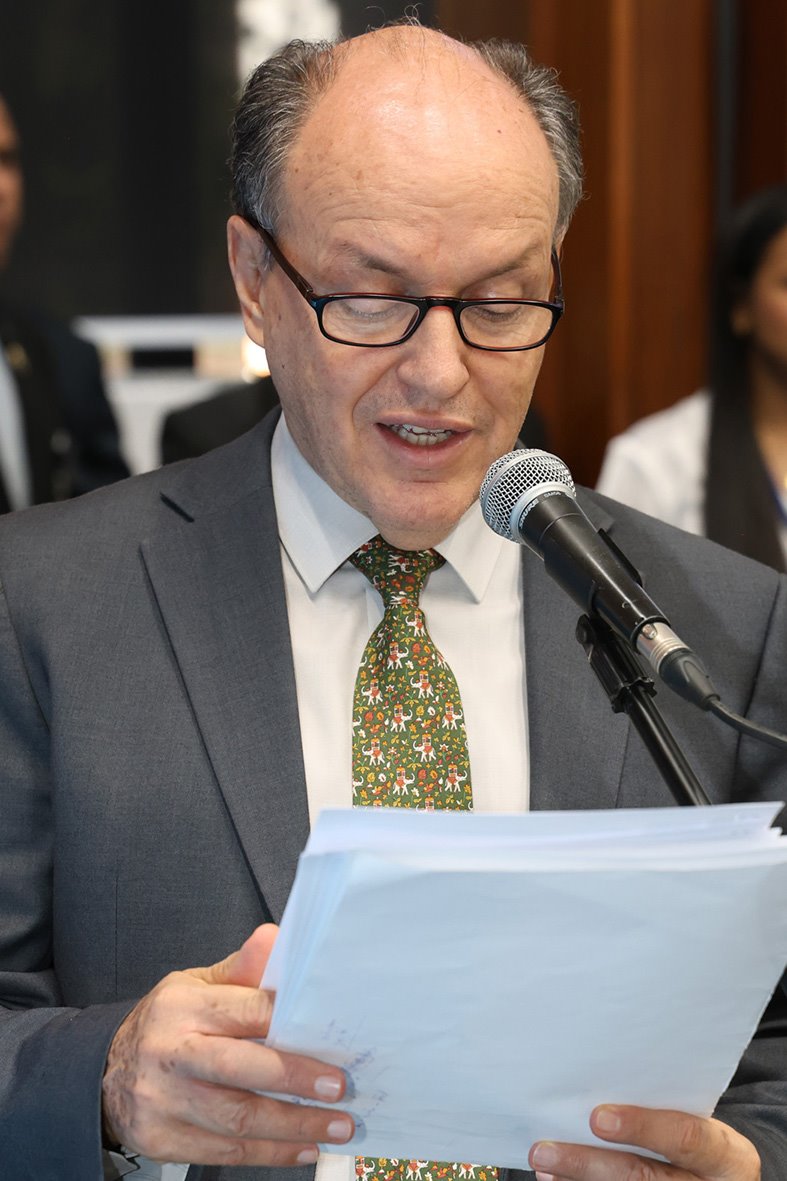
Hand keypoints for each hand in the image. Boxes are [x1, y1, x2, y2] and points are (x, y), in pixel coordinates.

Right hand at [102, 924, 352, 1167]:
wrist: (104, 1073)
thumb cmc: (169, 1023)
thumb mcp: (195, 985)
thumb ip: (241, 970)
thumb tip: (277, 940)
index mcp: (183, 1007)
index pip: (243, 1010)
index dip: (288, 1023)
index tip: (330, 1035)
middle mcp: (170, 1053)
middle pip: (239, 1069)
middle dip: (295, 1078)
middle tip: (339, 1088)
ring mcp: (163, 1102)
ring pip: (237, 1120)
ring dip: (293, 1127)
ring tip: (337, 1126)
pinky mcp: (163, 1141)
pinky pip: (226, 1152)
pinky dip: (270, 1154)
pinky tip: (304, 1148)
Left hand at [528, 1104, 759, 1179]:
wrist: (723, 1179)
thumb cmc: (700, 1135)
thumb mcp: (699, 1119)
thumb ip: (663, 1105)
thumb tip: (596, 1082)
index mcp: (728, 1156)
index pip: (687, 1139)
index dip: (643, 1128)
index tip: (597, 1118)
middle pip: (645, 1178)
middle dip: (590, 1163)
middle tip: (545, 1149)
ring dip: (579, 1180)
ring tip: (544, 1164)